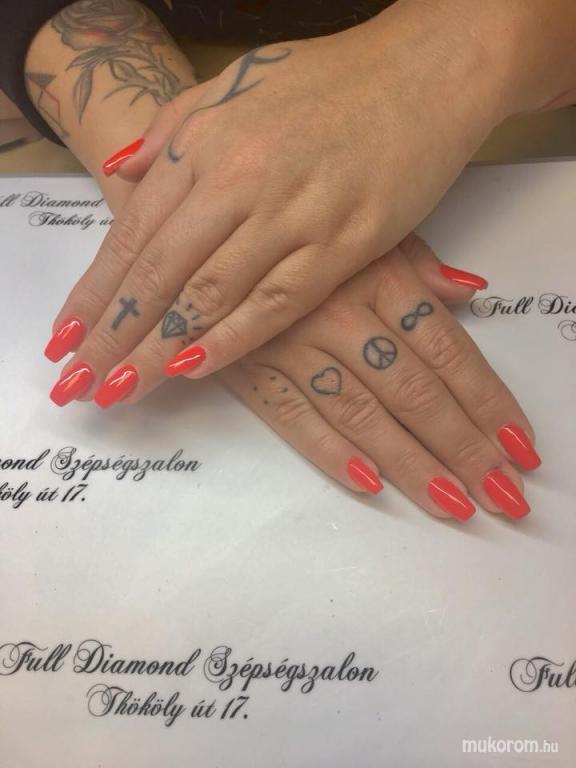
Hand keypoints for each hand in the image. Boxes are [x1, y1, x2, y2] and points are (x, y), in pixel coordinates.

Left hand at [47, 3, 507, 397]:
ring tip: (124, 387)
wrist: (424, 73)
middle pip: (160, 271)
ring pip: (209, 294)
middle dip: (115, 333)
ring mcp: (292, 213)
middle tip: (81, 380)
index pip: (133, 232)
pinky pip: (276, 301)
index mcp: (206, 142)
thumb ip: (173, 128)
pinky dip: (232, 337)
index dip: (96, 291)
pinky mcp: (344, 244)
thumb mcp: (236, 81)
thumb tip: (121, 174)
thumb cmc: (330, 79)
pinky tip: (194, 366)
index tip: (68, 336)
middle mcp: (238, 179)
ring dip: (160, 346)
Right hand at [220, 236, 538, 520]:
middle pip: (413, 391)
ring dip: (410, 462)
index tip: (521, 447)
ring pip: (361, 412)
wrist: (196, 230)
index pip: (446, 350)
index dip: (487, 402)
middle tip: (503, 497)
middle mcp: (339, 311)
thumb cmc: (291, 224)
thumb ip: (419, 262)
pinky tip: (369, 483)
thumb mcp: (360, 225)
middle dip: (463, 447)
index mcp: (377, 273)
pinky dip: (330, 450)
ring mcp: (290, 343)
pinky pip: (291, 416)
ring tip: (453, 503)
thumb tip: (473, 291)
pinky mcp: (247, 368)